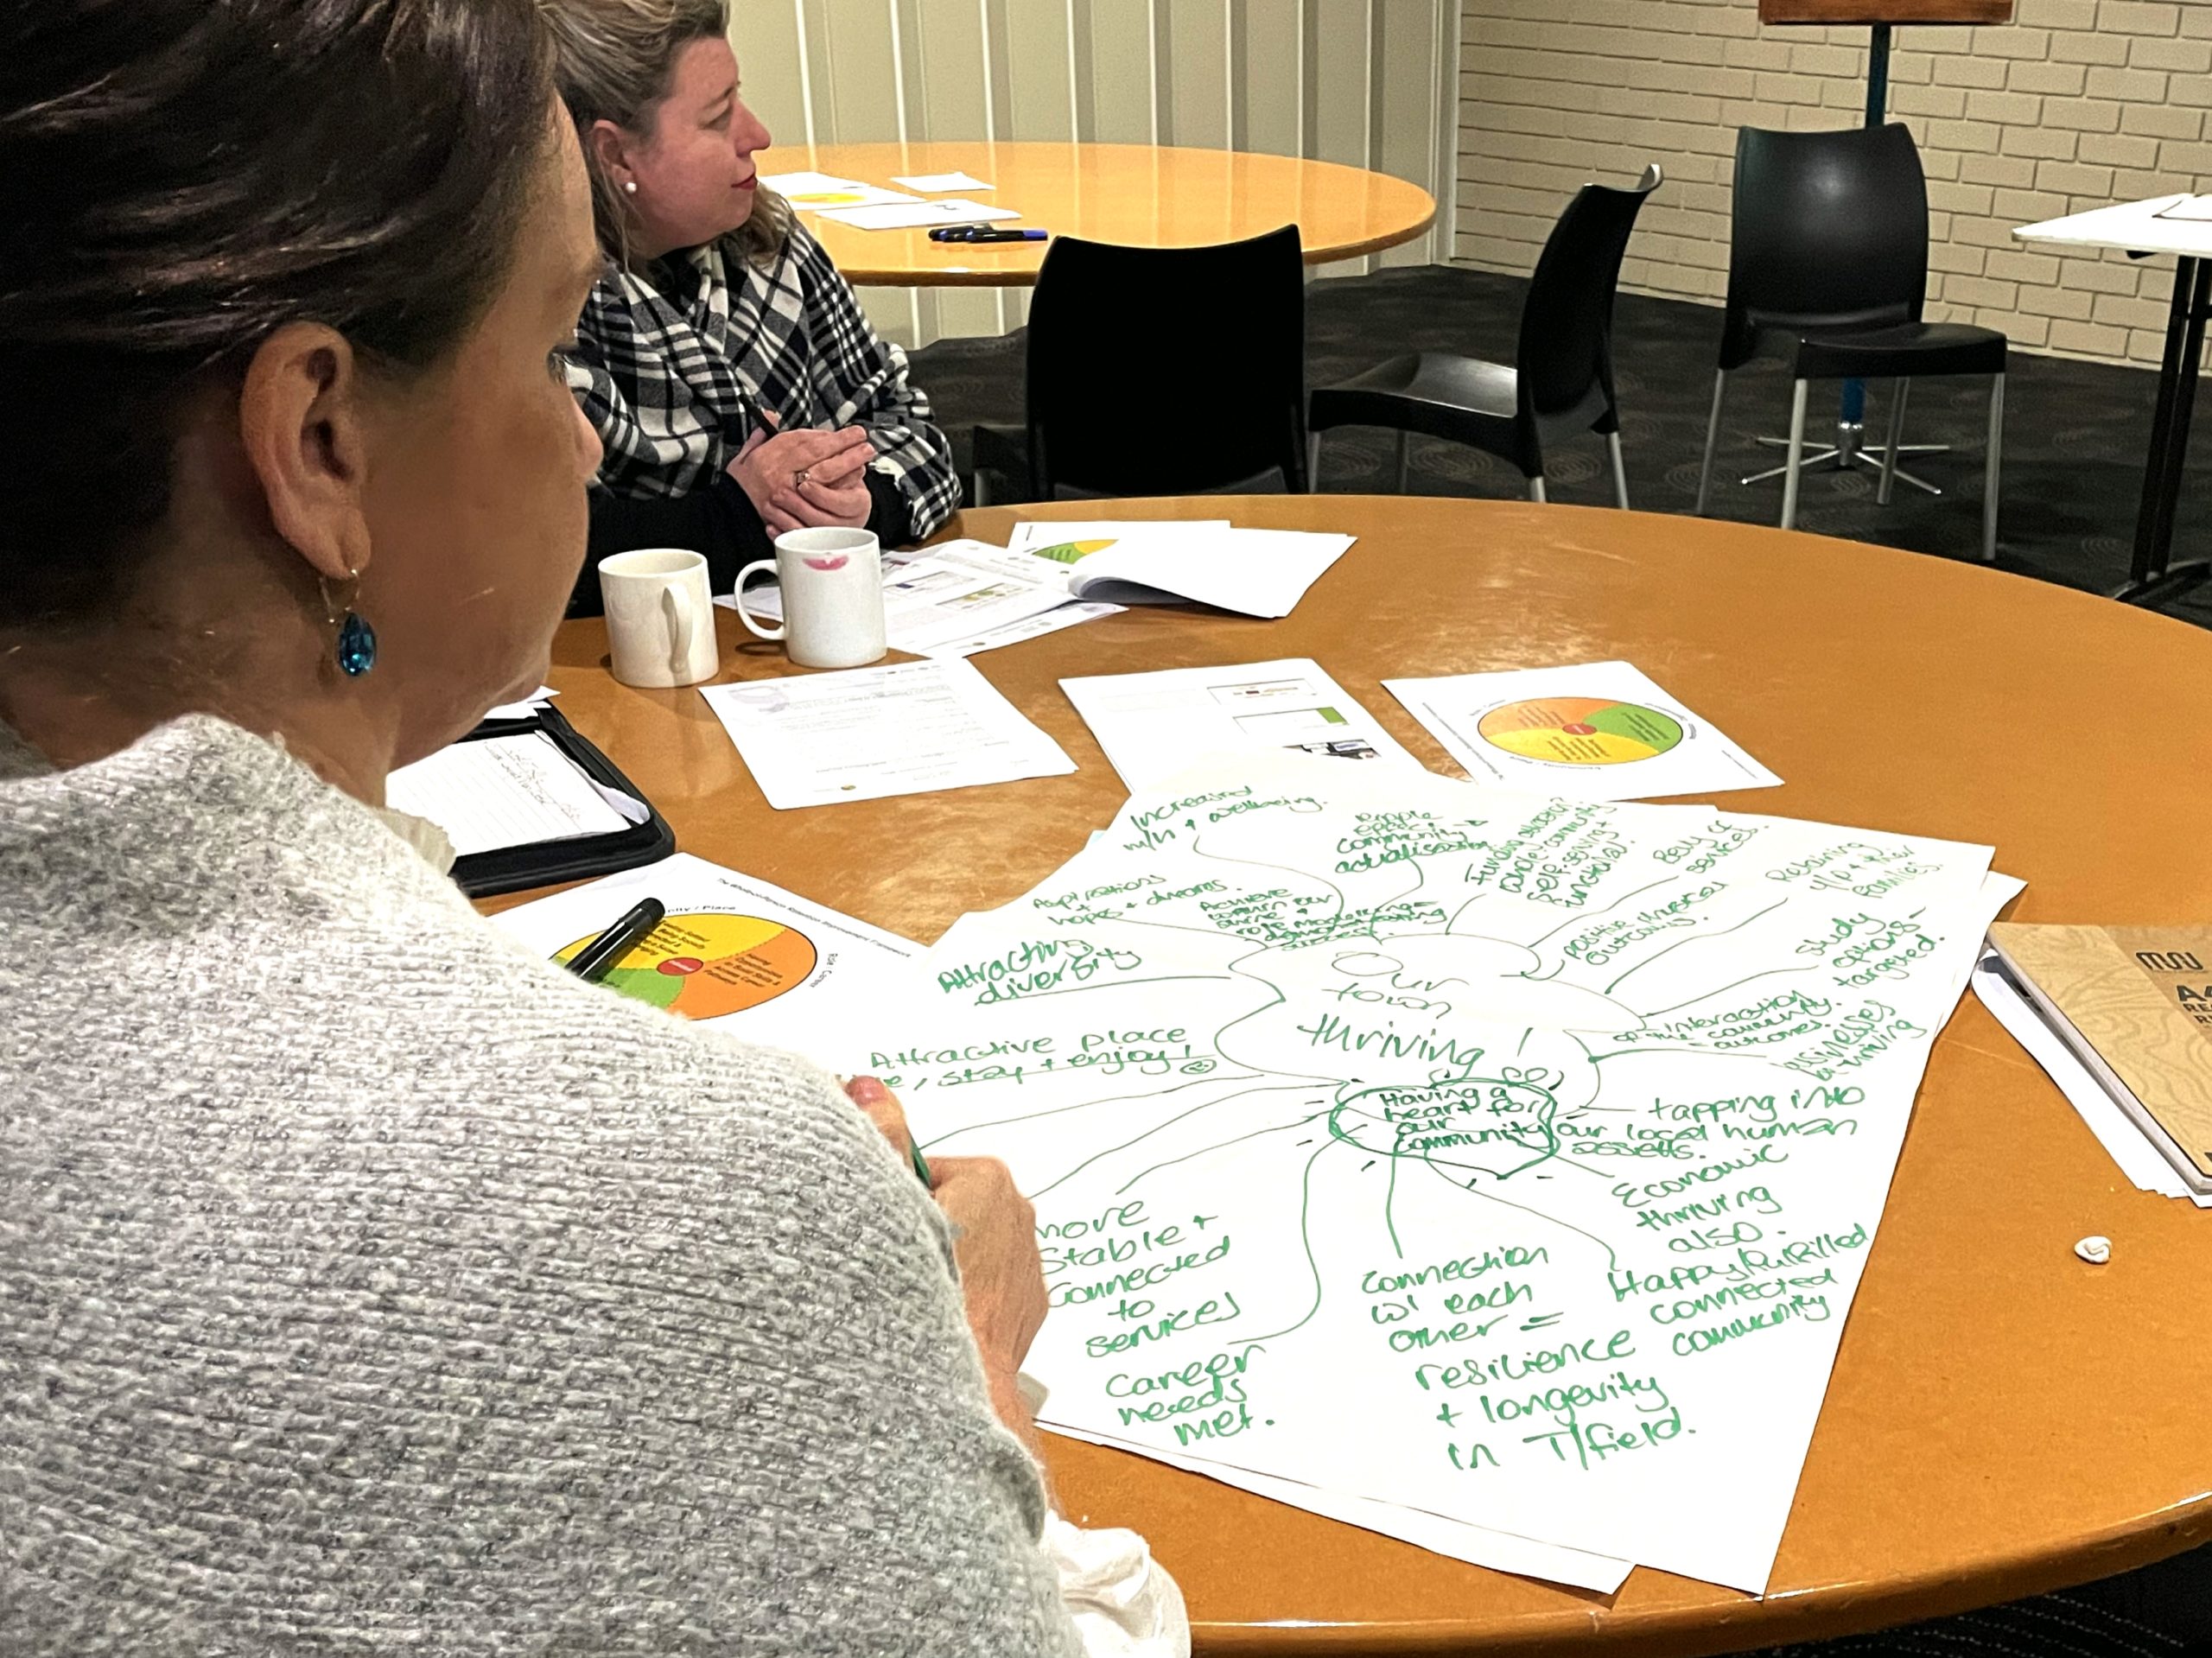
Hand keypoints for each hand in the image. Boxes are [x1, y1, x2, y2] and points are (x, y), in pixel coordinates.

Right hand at [727, 415, 875, 535]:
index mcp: (772, 454)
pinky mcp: (791, 511)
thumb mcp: (746, 453)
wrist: (730, 510)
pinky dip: (835, 493)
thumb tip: (770, 416)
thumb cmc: (742, 482)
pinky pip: (816, 503)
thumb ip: (762, 434)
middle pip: (819, 457)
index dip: (831, 437)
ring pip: (822, 478)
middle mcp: (779, 472)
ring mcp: (785, 493)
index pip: (807, 441)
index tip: (849, 433)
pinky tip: (852, 486)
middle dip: (846, 449)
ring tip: (865, 460)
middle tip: (866, 443)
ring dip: (846, 468)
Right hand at [845, 1077, 1048, 1450]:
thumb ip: (881, 1139)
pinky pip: (986, 1287)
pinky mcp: (1027, 1307)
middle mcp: (1019, 1215)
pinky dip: (963, 1297)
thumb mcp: (890, 1207)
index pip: (924, 1169)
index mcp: (989, 1180)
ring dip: (940, 1264)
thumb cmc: (923, 1300)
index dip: (892, 1197)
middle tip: (887, 1262)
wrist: (957, 1388)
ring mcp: (1028, 1265)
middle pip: (947, 1204)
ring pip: (967, 1247)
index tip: (876, 1226)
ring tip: (909, 1295)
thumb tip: (868, 1088)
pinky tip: (936, 1319)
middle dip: (917, 1228)